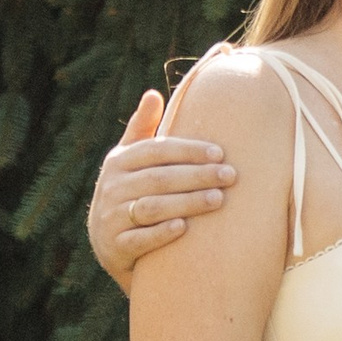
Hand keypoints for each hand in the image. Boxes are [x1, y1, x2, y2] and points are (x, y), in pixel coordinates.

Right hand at [88, 87, 236, 290]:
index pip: (156, 151)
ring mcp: (111, 218)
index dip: (188, 151)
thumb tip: (153, 93)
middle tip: (231, 176)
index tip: (220, 153)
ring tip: (219, 199)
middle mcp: (111, 188)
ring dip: (186, 203)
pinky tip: (184, 227)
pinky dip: (161, 233)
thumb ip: (142, 129)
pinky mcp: (115, 247)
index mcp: (118, 162)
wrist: (111, 244)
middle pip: (158, 178)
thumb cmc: (131, 192)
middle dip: (197, 176)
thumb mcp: (130, 160)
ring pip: (152, 207)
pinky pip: (139, 239)